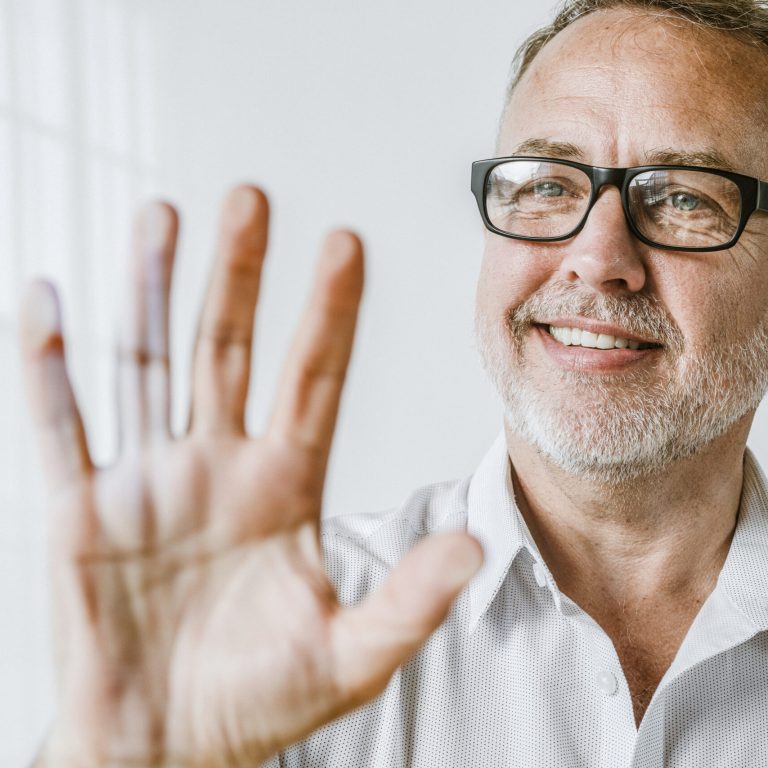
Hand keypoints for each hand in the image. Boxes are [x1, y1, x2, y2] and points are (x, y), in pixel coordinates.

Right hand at [19, 187, 482, 767]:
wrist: (167, 748)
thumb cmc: (257, 704)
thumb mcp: (349, 656)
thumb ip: (408, 600)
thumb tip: (477, 548)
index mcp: (285, 487)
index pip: (314, 379)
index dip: (330, 313)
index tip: (347, 242)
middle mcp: (219, 465)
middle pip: (231, 348)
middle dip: (240, 274)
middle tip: (253, 196)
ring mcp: (148, 478)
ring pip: (148, 363)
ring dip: (152, 289)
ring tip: (163, 216)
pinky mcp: (82, 509)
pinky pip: (59, 425)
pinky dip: (48, 366)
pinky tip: (47, 300)